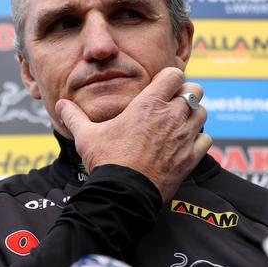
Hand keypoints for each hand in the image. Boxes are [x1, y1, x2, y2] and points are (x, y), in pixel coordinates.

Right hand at [55, 67, 211, 202]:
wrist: (124, 193)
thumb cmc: (107, 161)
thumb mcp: (87, 135)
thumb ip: (75, 116)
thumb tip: (61, 105)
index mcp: (149, 103)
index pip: (175, 74)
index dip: (171, 78)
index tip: (163, 86)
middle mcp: (171, 115)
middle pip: (195, 90)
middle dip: (186, 94)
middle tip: (173, 104)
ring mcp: (184, 136)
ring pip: (202, 113)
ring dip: (193, 116)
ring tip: (180, 123)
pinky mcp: (191, 157)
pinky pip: (206, 140)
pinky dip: (199, 140)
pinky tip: (187, 145)